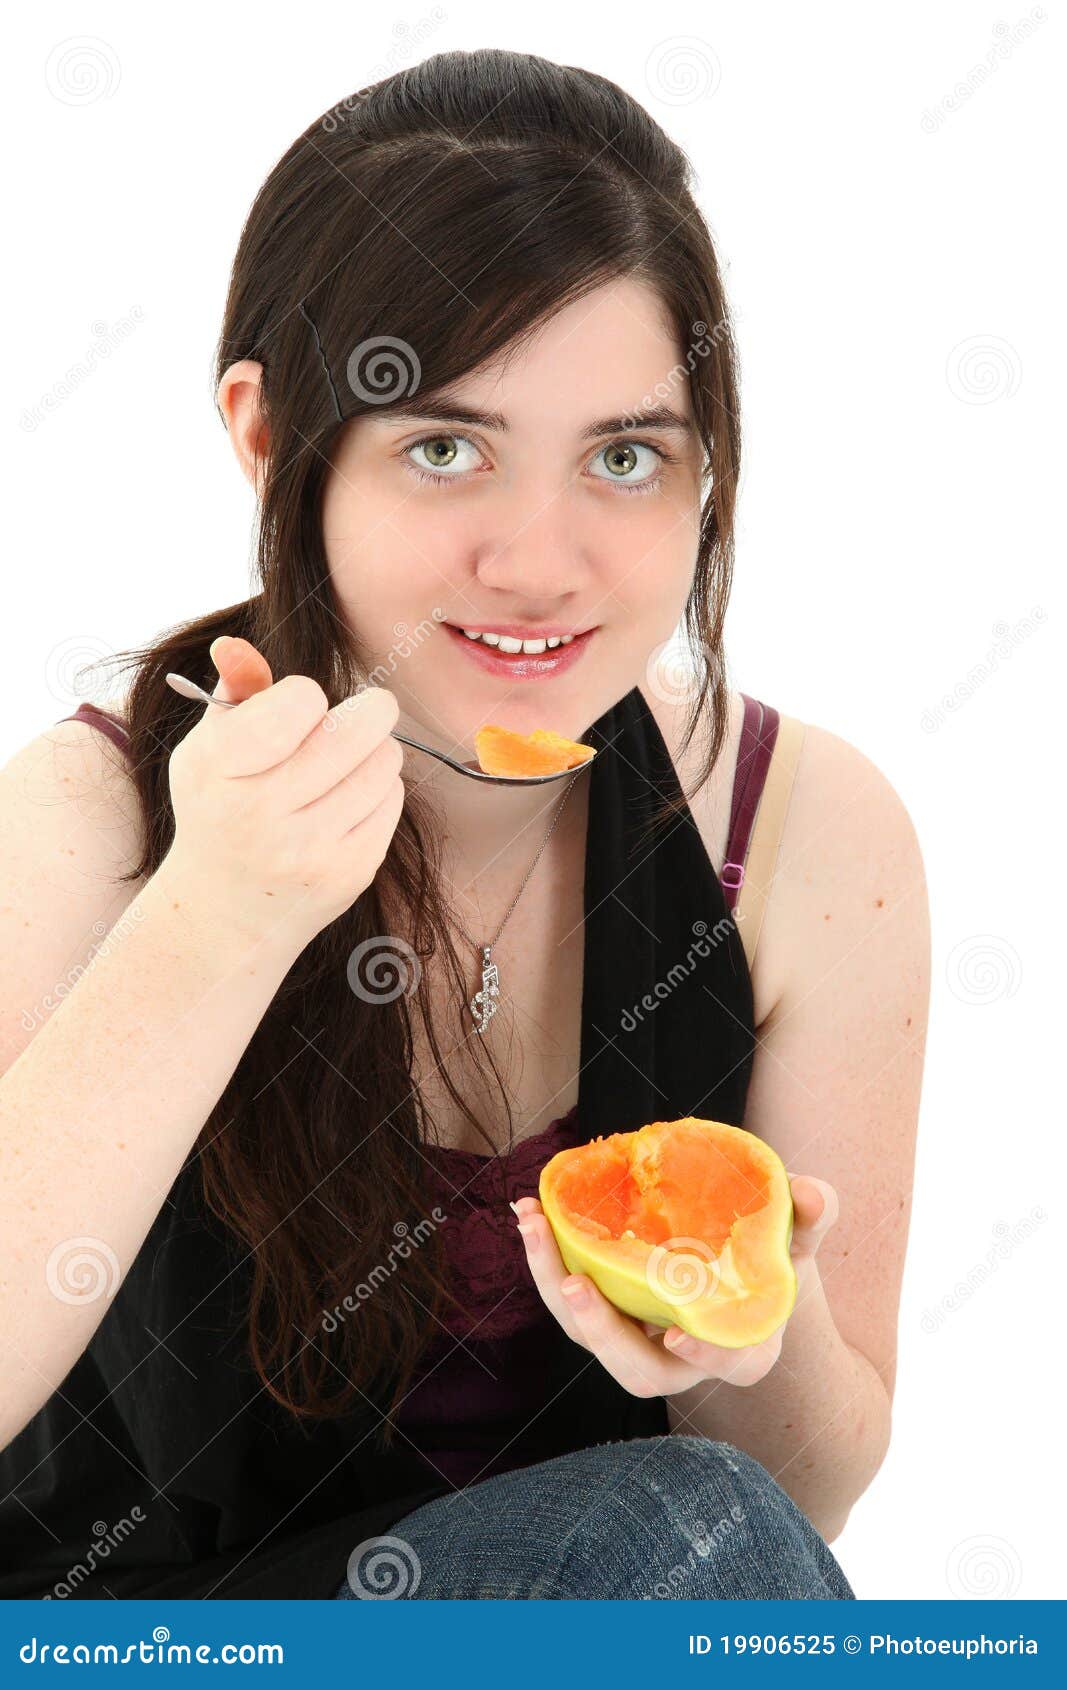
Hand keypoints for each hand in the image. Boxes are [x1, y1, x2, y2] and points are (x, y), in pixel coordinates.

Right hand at [160, 635, 406, 952]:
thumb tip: (235, 643)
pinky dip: (379, 791)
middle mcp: (262, 814)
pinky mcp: (350, 873)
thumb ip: (233, 692)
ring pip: (385, 762)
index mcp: (219, 770)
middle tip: (357, 717)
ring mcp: (310, 849)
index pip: (300, 702)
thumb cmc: (219, 810)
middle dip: (367, 711)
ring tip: (345, 765)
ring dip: (374, 752)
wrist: (226, 910)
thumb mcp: (209, 749)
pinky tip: (347, 803)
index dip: (307, 698)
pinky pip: (393, 801)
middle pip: (359, 729)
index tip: (297, 712)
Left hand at [512, 1174, 839, 1397]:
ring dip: (554, 1285)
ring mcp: (639, 1341)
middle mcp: (683, 1359)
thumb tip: (814, 1192)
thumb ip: (807, 1220)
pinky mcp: (607, 1315)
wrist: (731, 1273)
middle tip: (577, 1281)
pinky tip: (532, 1214)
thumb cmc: (767, 1263)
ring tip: (534, 1225)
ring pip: (590, 1336)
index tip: (680, 1335)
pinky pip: (572, 1300)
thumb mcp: (793, 1242)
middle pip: (638, 1370)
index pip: (724, 1364)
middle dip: (602, 1331)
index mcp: (738, 1348)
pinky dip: (548, 1260)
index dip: (705, 1354)